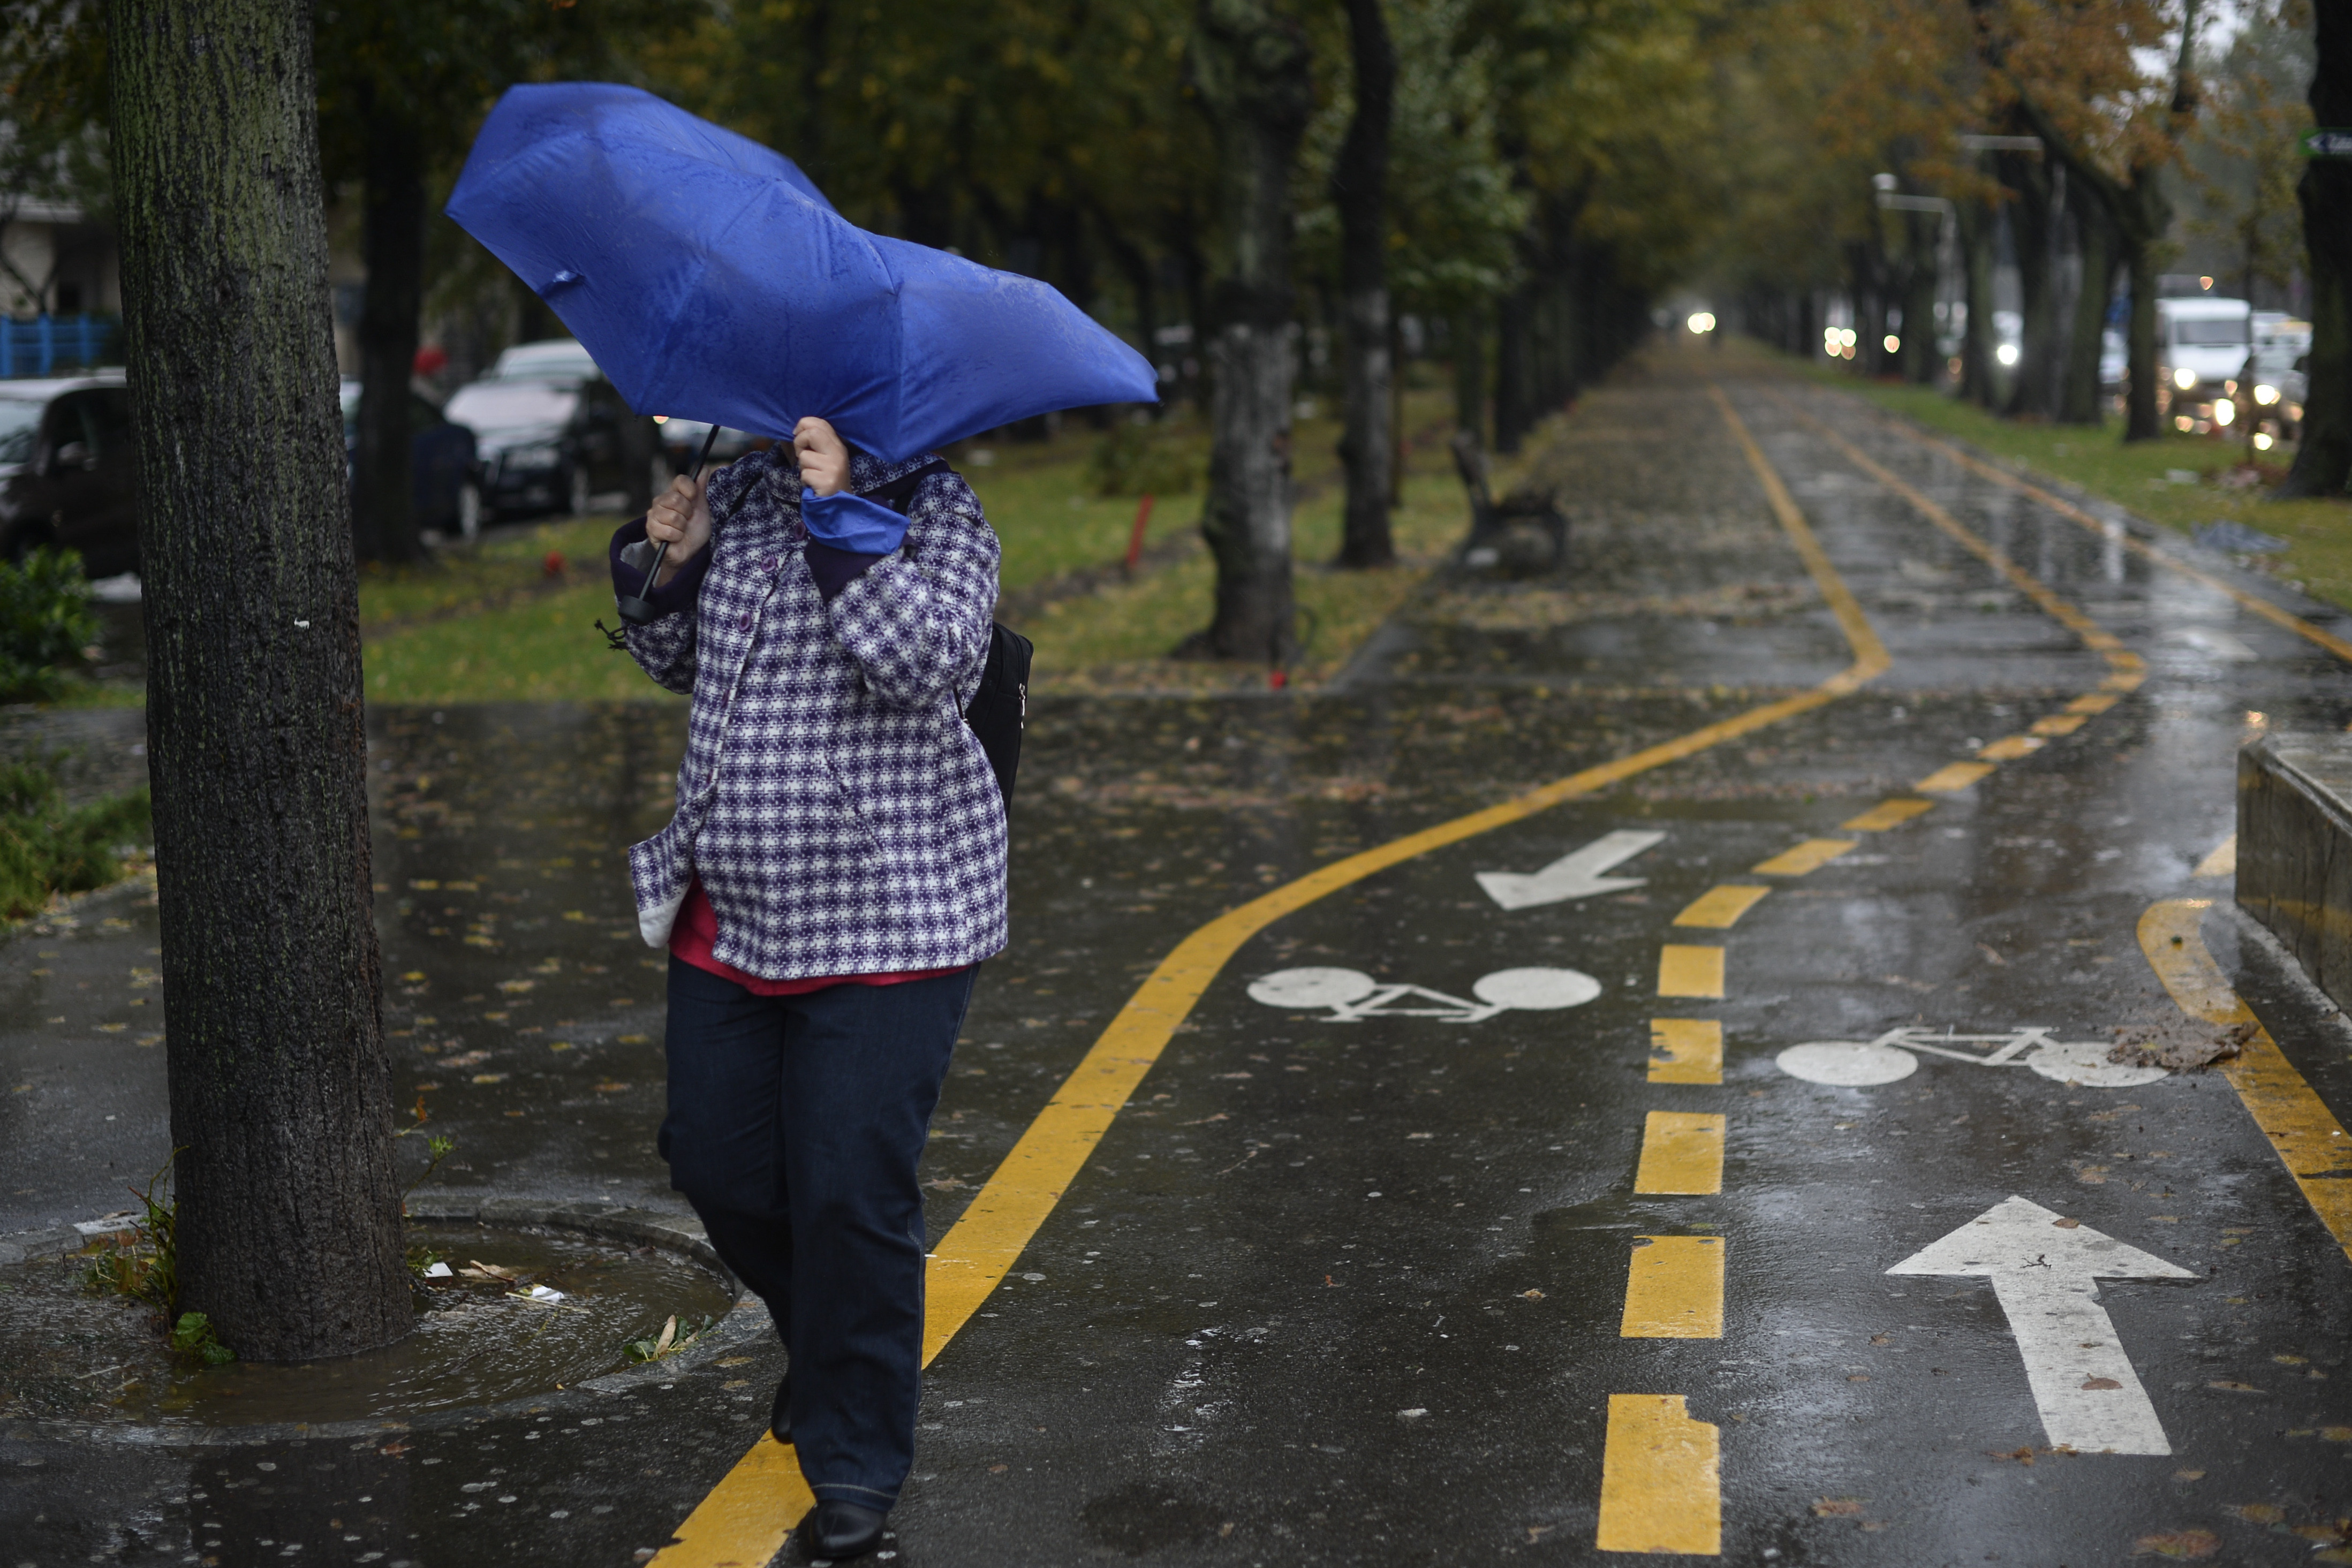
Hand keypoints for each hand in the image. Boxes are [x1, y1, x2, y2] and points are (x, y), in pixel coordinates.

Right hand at [645, 472, 710, 586]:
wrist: (689, 552)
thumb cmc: (695, 531)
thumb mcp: (702, 508)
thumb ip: (701, 489)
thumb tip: (705, 468)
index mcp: (674, 493)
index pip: (680, 480)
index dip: (691, 490)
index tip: (694, 501)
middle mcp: (661, 501)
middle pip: (676, 499)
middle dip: (687, 513)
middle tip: (687, 520)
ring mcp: (654, 514)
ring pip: (673, 516)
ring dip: (683, 527)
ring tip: (681, 530)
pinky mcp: (650, 528)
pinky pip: (668, 530)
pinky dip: (677, 536)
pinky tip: (675, 538)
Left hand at [794, 417, 849, 496]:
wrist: (840, 505)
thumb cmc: (827, 480)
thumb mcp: (826, 457)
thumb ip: (817, 443)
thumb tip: (798, 430)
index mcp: (838, 445)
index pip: (821, 423)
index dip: (804, 425)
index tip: (797, 435)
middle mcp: (838, 453)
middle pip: (813, 433)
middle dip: (799, 441)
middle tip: (800, 454)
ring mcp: (834, 467)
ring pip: (805, 456)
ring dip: (802, 467)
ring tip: (812, 474)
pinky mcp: (827, 481)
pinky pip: (805, 474)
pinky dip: (805, 480)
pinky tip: (813, 485)